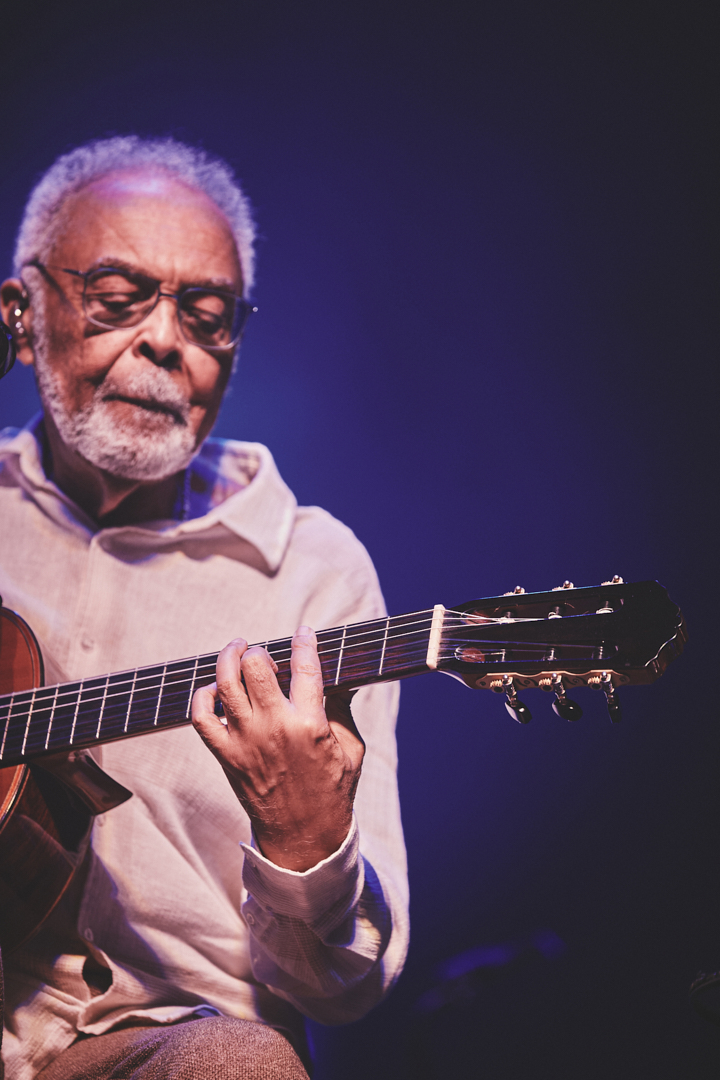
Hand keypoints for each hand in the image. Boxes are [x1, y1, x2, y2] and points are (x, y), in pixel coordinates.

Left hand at [191, 626, 364, 870]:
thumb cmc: (333, 790)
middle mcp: (274, 728)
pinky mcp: (227, 756)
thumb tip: (342, 676)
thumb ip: (344, 708)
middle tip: (264, 654)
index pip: (305, 667)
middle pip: (255, 666)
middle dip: (259, 650)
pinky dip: (202, 696)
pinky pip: (201, 717)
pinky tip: (214, 689)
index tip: (303, 632)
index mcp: (310, 724)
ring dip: (229, 658)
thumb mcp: (352, 747)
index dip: (304, 642)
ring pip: (225, 683)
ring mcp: (246, 741)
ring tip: (237, 651)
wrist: (304, 836)